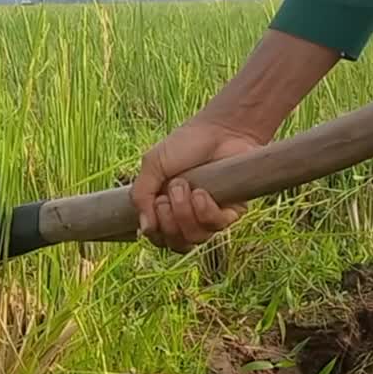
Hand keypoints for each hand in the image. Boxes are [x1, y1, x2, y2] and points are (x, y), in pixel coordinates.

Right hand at [130, 119, 260, 252]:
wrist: (219, 130)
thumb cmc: (185, 144)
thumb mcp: (152, 165)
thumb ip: (141, 196)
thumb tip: (144, 230)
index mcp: (167, 208)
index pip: (159, 239)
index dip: (155, 229)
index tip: (156, 201)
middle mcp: (188, 217)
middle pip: (176, 244)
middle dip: (169, 219)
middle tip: (171, 190)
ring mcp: (210, 217)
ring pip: (195, 238)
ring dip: (185, 212)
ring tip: (186, 186)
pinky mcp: (232, 213)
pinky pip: (216, 227)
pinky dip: (204, 211)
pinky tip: (201, 193)